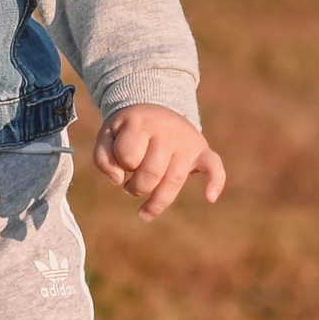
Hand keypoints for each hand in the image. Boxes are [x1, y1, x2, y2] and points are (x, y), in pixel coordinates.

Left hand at [93, 104, 226, 219]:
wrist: (157, 106)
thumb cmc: (129, 129)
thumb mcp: (108, 135)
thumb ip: (102, 158)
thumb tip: (117, 181)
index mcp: (141, 123)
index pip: (128, 156)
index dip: (120, 165)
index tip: (121, 161)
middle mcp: (167, 131)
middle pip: (151, 174)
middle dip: (136, 188)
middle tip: (130, 186)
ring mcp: (186, 141)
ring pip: (174, 180)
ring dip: (157, 202)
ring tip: (143, 212)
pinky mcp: (201, 150)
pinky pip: (214, 165)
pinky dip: (215, 181)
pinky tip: (210, 197)